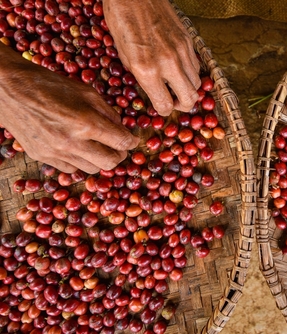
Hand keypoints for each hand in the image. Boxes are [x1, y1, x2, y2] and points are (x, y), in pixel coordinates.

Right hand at [0, 45, 138, 173]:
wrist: (9, 88)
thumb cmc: (50, 85)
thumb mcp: (86, 92)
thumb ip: (109, 113)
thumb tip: (124, 129)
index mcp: (86, 122)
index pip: (122, 142)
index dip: (132, 141)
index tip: (133, 139)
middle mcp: (72, 142)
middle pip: (110, 163)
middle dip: (119, 155)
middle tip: (118, 146)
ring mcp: (56, 152)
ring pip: (92, 169)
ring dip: (100, 160)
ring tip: (98, 146)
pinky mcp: (42, 157)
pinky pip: (71, 169)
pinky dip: (80, 161)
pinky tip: (78, 148)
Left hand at [103, 0, 200, 115]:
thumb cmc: (121, 21)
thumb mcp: (124, 55)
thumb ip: (142, 76)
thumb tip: (154, 91)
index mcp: (147, 70)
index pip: (165, 105)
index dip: (163, 110)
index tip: (160, 106)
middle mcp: (168, 63)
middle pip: (189, 99)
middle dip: (182, 105)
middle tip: (174, 102)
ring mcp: (182, 51)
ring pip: (197, 84)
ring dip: (188, 89)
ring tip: (177, 85)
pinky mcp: (189, 41)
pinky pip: (196, 66)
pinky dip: (190, 73)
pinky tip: (179, 69)